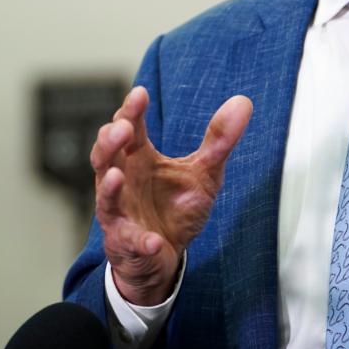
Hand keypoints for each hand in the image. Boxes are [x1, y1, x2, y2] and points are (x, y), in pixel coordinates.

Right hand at [92, 86, 251, 305]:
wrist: (166, 255)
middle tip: (123, 127)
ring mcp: (120, 212)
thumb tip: (243, 102)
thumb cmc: (175, 207)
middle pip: (105, 155)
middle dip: (110, 140)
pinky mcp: (126, 243)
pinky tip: (151, 240)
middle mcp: (123, 180)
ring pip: (104, 195)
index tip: (140, 93)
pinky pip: (130, 241)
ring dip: (108, 185)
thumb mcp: (204, 172)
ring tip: (116, 174)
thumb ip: (219, 140)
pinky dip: (139, 241)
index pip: (128, 127)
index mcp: (139, 157)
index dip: (131, 110)